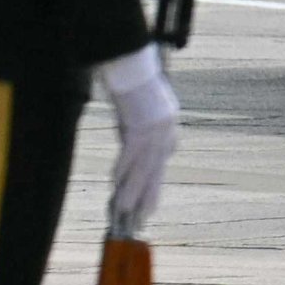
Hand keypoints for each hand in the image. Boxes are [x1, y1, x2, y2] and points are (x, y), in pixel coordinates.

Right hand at [95, 42, 176, 229]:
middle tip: (144, 218)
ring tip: (127, 211)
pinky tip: (116, 185)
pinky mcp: (141, 127)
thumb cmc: (137, 85)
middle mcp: (166, 132)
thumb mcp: (148, 108)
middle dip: (149, 195)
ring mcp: (154, 131)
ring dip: (134, 191)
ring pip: (144, 168)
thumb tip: (132, 145)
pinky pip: (130, 154)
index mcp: (169, 127)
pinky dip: (122, 170)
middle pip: (156, 170)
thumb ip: (141, 128)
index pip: (163, 159)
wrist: (136, 67)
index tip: (150, 201)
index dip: (154, 181)